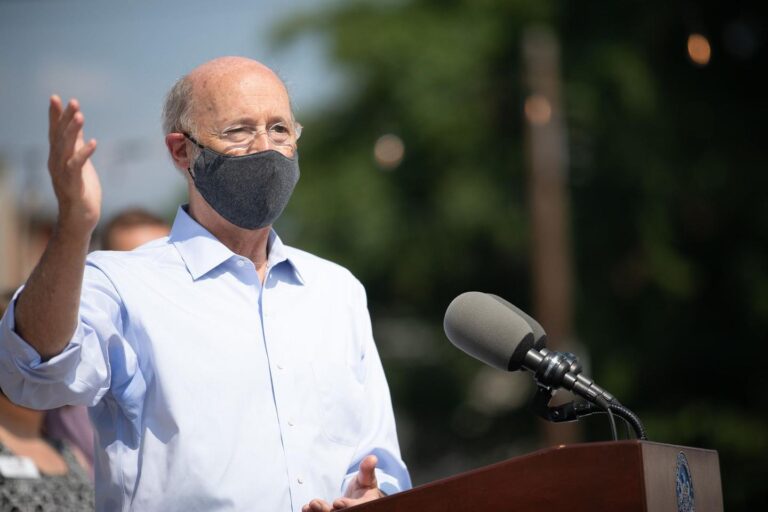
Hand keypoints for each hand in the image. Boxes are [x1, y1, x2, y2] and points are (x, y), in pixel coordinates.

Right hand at [47, 95, 100, 235]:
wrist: (80, 218)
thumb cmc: (81, 190)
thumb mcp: (79, 162)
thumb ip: (77, 144)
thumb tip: (77, 125)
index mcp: (58, 157)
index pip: (55, 132)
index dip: (56, 115)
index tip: (56, 97)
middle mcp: (56, 163)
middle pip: (59, 136)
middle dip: (65, 118)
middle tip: (73, 102)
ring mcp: (62, 174)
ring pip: (65, 148)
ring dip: (73, 132)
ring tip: (81, 116)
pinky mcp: (73, 184)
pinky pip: (77, 165)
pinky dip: (84, 153)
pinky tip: (94, 142)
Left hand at [302, 455, 384, 511]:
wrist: (358, 498)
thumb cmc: (364, 487)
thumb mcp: (367, 478)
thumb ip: (367, 470)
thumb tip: (372, 458)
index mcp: (364, 505)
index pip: (356, 508)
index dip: (348, 506)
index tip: (338, 502)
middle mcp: (352, 511)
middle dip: (327, 511)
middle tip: (315, 503)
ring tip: (309, 505)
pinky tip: (306, 508)